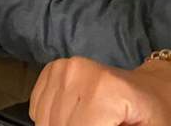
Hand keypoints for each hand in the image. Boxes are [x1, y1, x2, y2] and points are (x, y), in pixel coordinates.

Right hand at [31, 57, 170, 125]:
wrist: (149, 90)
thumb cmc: (151, 115)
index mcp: (106, 90)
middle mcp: (78, 72)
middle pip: (59, 125)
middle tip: (99, 125)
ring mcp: (62, 68)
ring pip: (44, 120)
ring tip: (87, 123)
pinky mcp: (51, 69)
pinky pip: (37, 109)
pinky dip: (51, 119)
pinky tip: (74, 117)